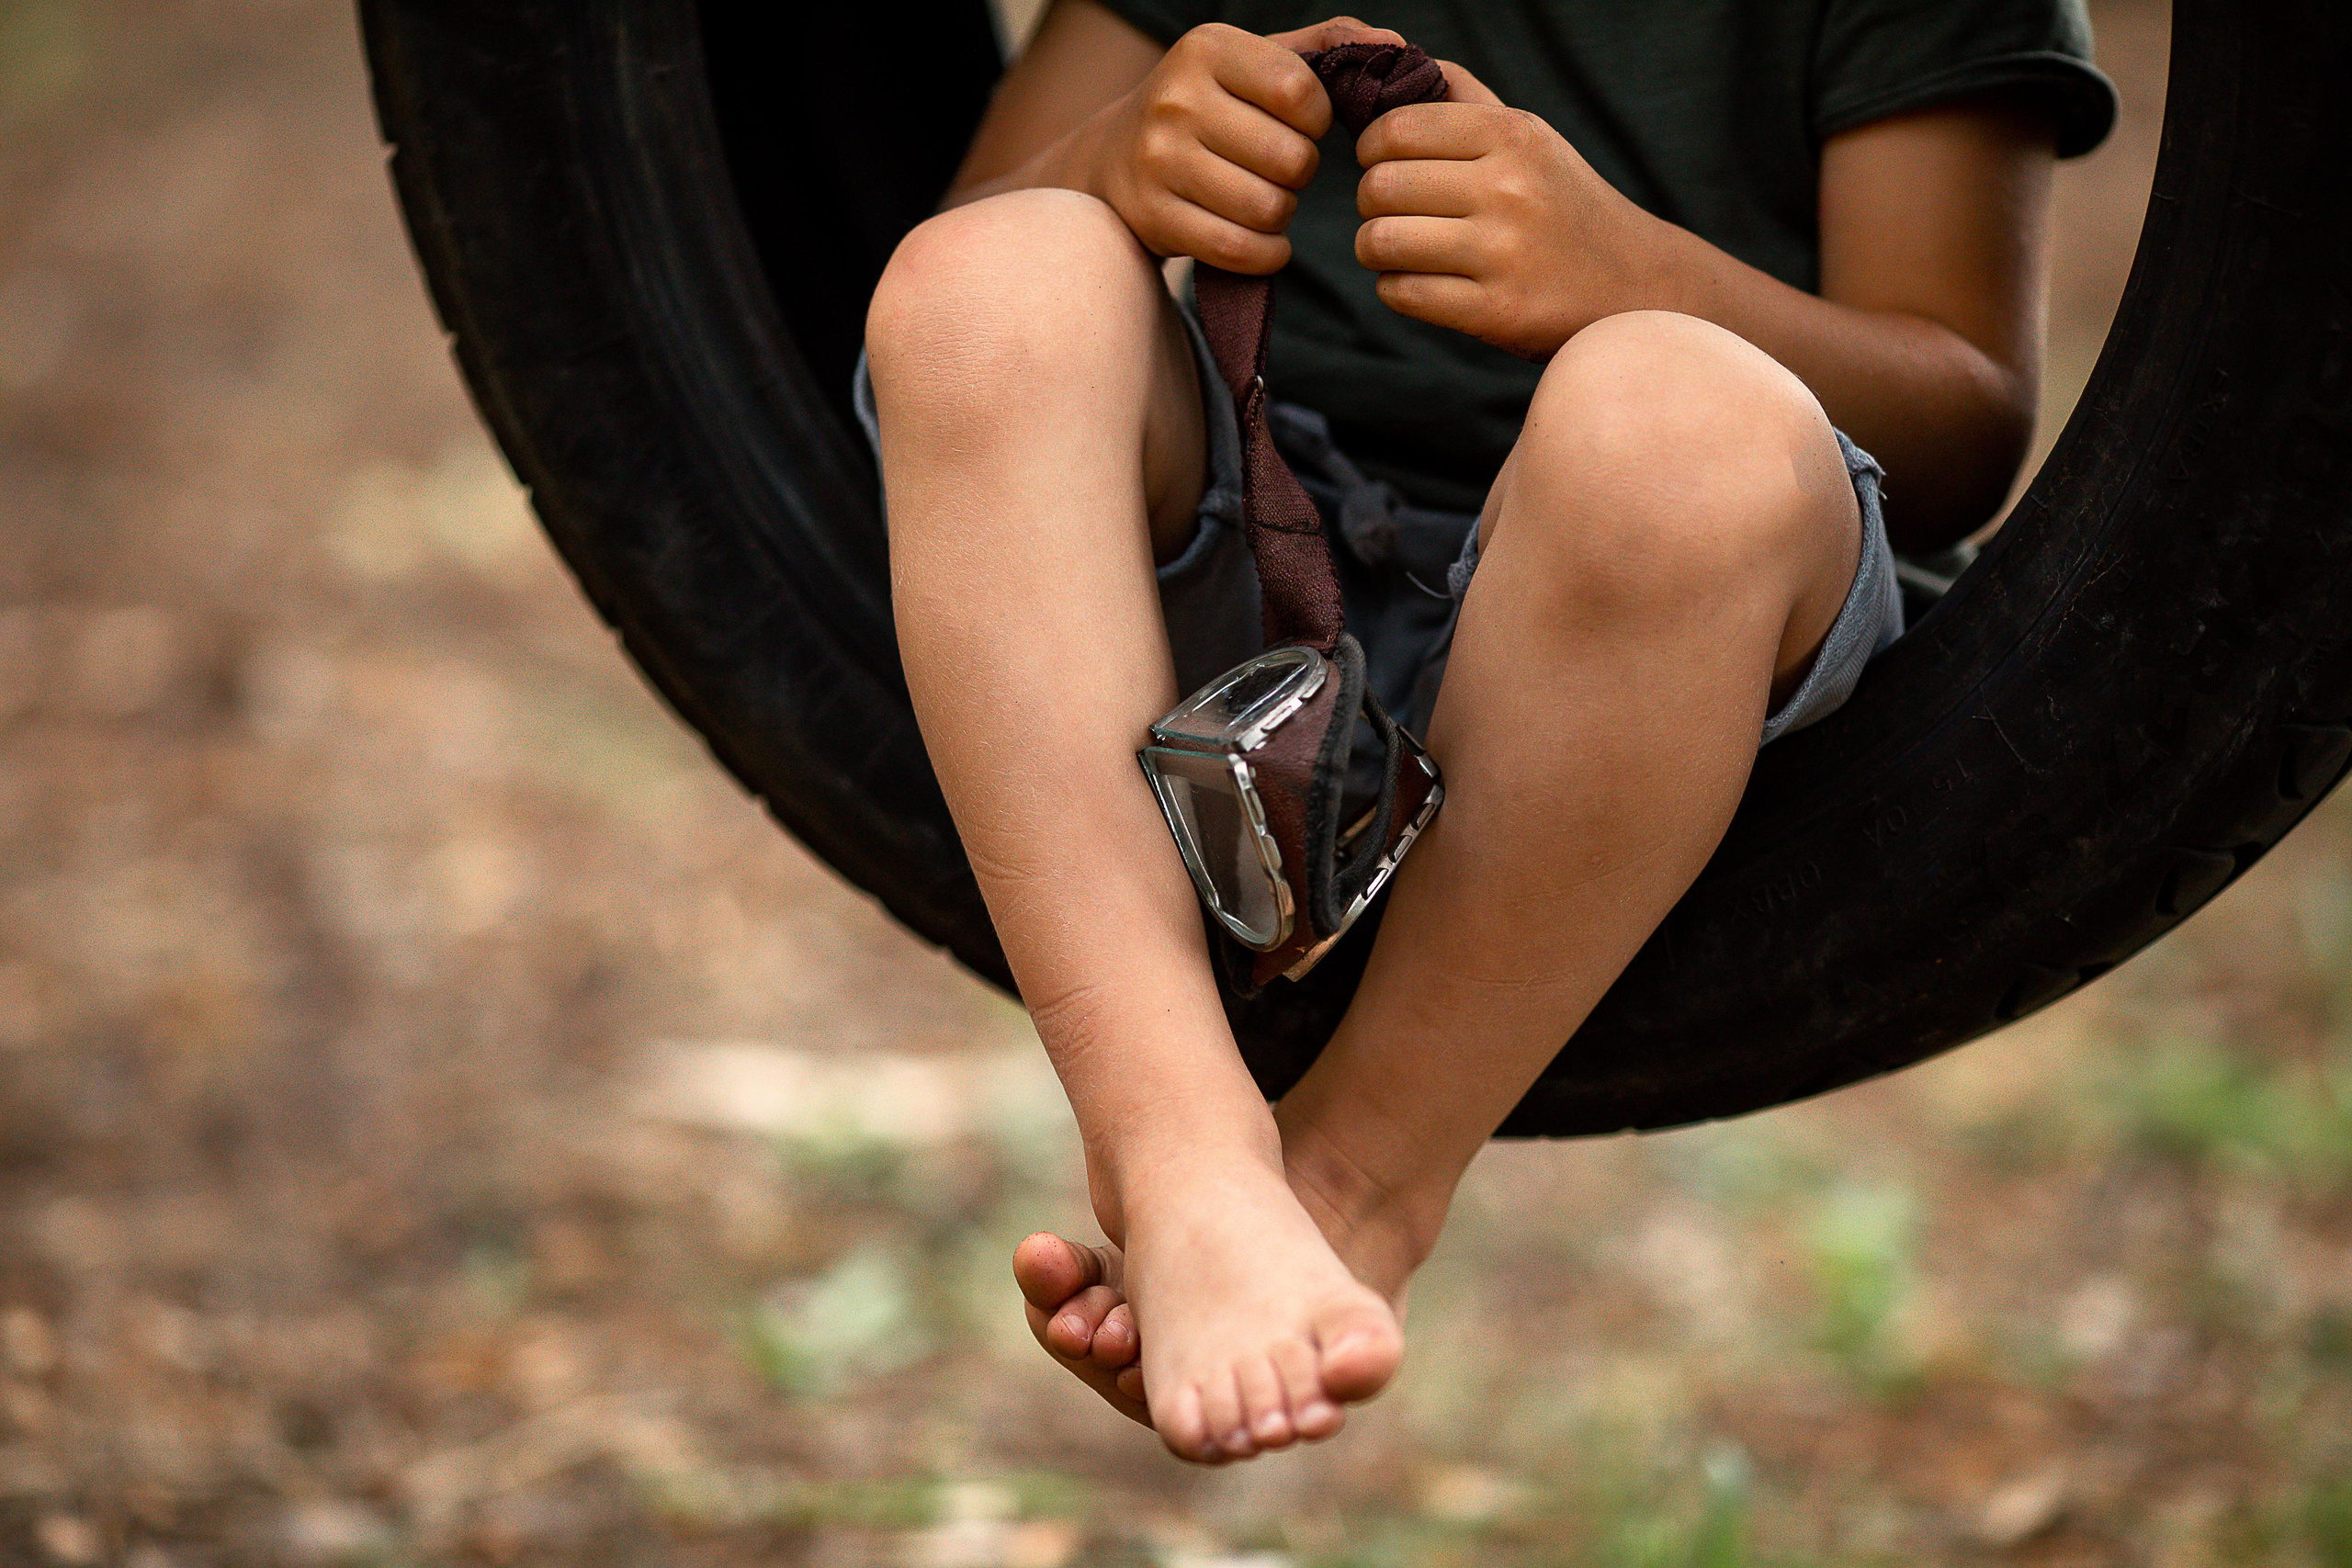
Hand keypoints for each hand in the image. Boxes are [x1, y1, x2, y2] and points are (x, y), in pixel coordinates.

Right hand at [1075, 16, 1405, 273]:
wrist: (1111, 158)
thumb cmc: (1208, 105)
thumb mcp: (1253, 60)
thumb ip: (1326, 46)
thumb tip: (1396, 46)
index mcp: (1207, 48)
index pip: (1301, 92)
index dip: (1319, 119)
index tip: (1302, 125)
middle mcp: (1175, 98)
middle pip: (1291, 159)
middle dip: (1300, 172)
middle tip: (1279, 169)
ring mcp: (1157, 160)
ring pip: (1269, 209)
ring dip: (1282, 214)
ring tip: (1263, 198)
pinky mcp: (1153, 216)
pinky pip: (1240, 250)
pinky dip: (1266, 253)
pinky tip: (1261, 240)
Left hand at [1352, 62, 1664, 358]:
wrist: (1635, 282)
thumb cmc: (1563, 203)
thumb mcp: (1530, 136)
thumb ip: (1464, 98)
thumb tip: (1394, 60)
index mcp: (1513, 136)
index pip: (1395, 129)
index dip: (1371, 149)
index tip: (1384, 164)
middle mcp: (1509, 189)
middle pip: (1379, 186)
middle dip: (1370, 202)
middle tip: (1390, 212)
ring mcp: (1503, 253)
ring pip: (1379, 242)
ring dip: (1376, 249)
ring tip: (1399, 249)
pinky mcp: (1496, 311)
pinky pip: (1401, 293)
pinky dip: (1395, 289)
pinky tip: (1419, 281)